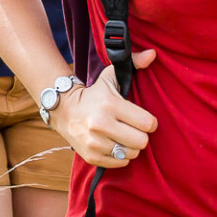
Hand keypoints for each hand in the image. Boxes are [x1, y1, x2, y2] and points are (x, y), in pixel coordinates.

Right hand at [53, 48, 158, 166]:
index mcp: (110, 104)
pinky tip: (114, 144)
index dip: (150, 122)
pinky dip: (120, 156)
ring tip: (123, 136)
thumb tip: (152, 54)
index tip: (143, 119)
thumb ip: (133, 63)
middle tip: (133, 129)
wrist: (64, 110)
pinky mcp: (91, 156)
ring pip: (131, 153)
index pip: (148, 123)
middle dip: (141, 135)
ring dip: (130, 146)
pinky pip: (119, 163)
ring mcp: (94, 142)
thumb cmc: (94, 94)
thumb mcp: (111, 76)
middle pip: (141, 141)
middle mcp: (101, 124)